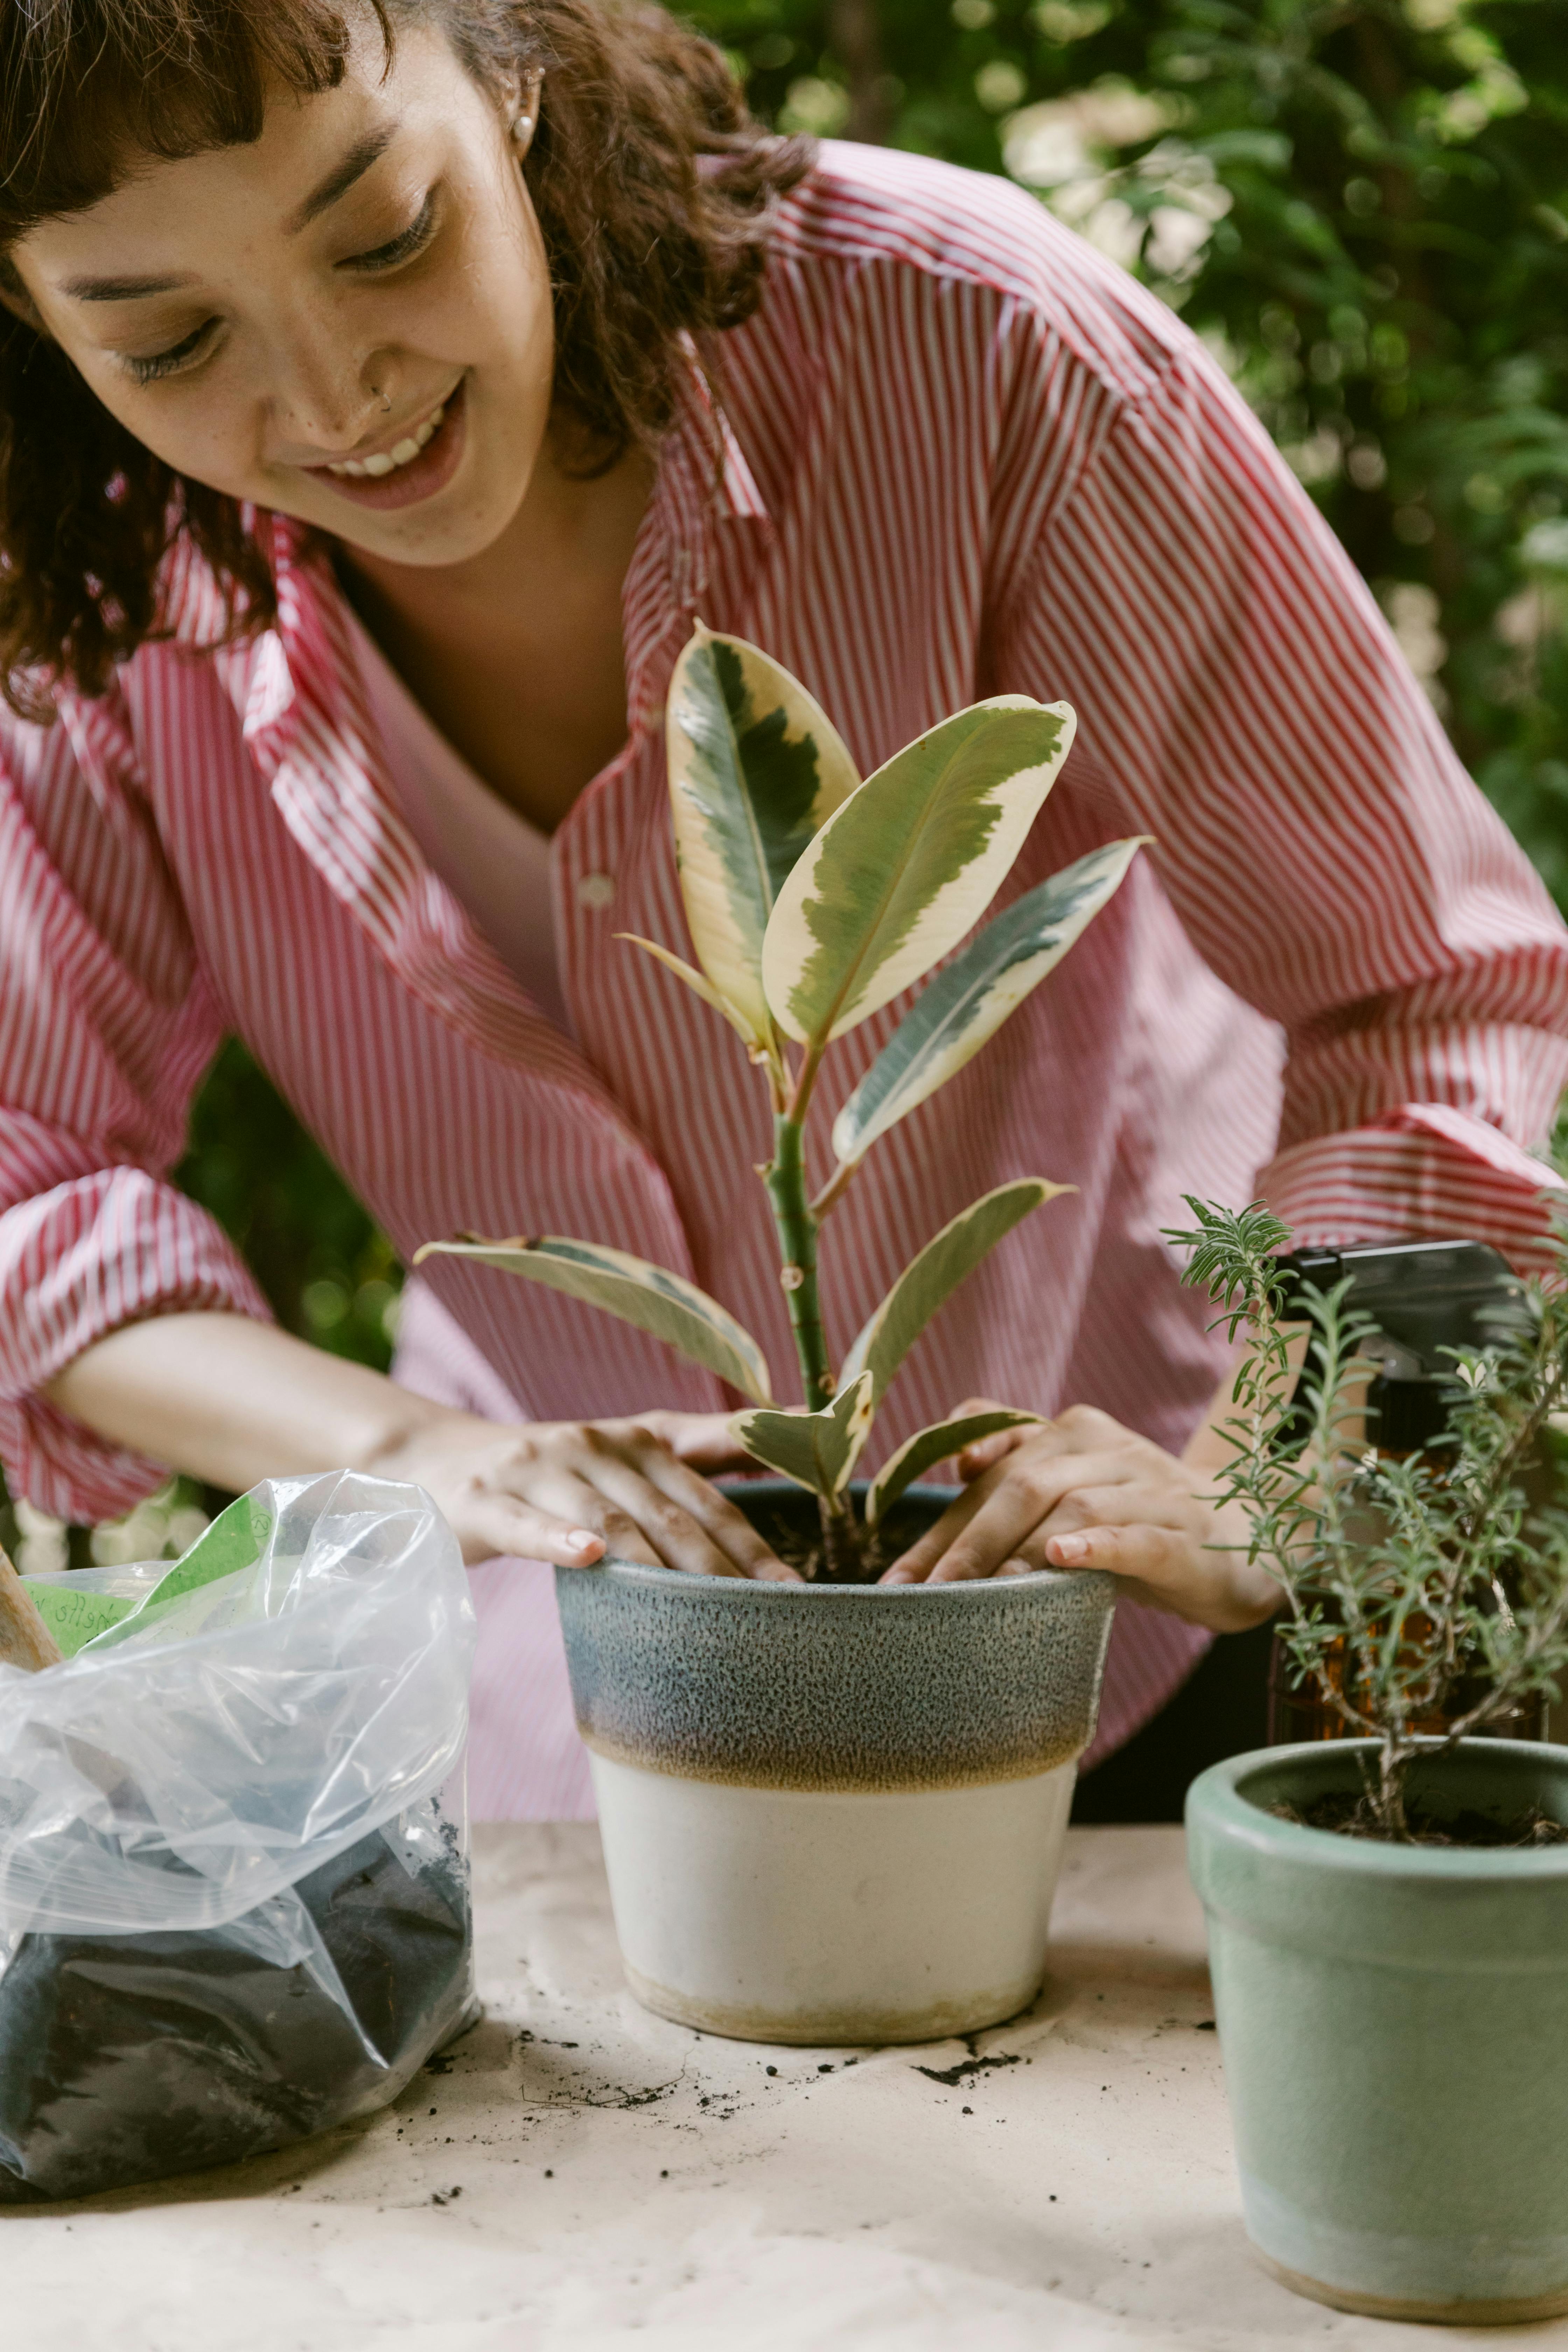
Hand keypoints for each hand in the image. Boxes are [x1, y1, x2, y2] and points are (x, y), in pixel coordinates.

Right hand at [368, 1409, 796, 1580]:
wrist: (437, 1460)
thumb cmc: (553, 1469)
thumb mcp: (626, 1453)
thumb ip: (702, 1450)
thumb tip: (788, 1433)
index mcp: (636, 1440)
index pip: (706, 1497)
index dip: (751, 1542)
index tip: (793, 1588)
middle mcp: (594, 1446)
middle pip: (668, 1514)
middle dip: (719, 1568)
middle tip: (762, 1618)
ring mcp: (539, 1469)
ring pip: (609, 1523)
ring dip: (656, 1567)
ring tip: (698, 1609)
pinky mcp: (487, 1498)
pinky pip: (527, 1525)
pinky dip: (559, 1542)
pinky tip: (589, 1559)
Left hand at [878, 1398, 1279, 1630]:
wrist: (1246, 1536)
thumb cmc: (1137, 1520)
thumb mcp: (1071, 1490)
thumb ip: (1012, 1478)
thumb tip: (953, 1466)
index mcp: (1072, 1432)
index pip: (990, 1473)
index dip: (939, 1528)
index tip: (896, 1582)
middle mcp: (1109, 1448)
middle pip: (1024, 1486)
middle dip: (969, 1543)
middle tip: (929, 1597)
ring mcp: (1152, 1488)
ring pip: (1074, 1508)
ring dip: (1021, 1553)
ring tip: (981, 1594)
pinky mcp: (1187, 1533)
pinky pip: (1137, 1534)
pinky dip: (1097, 1545)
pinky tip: (1061, 1559)